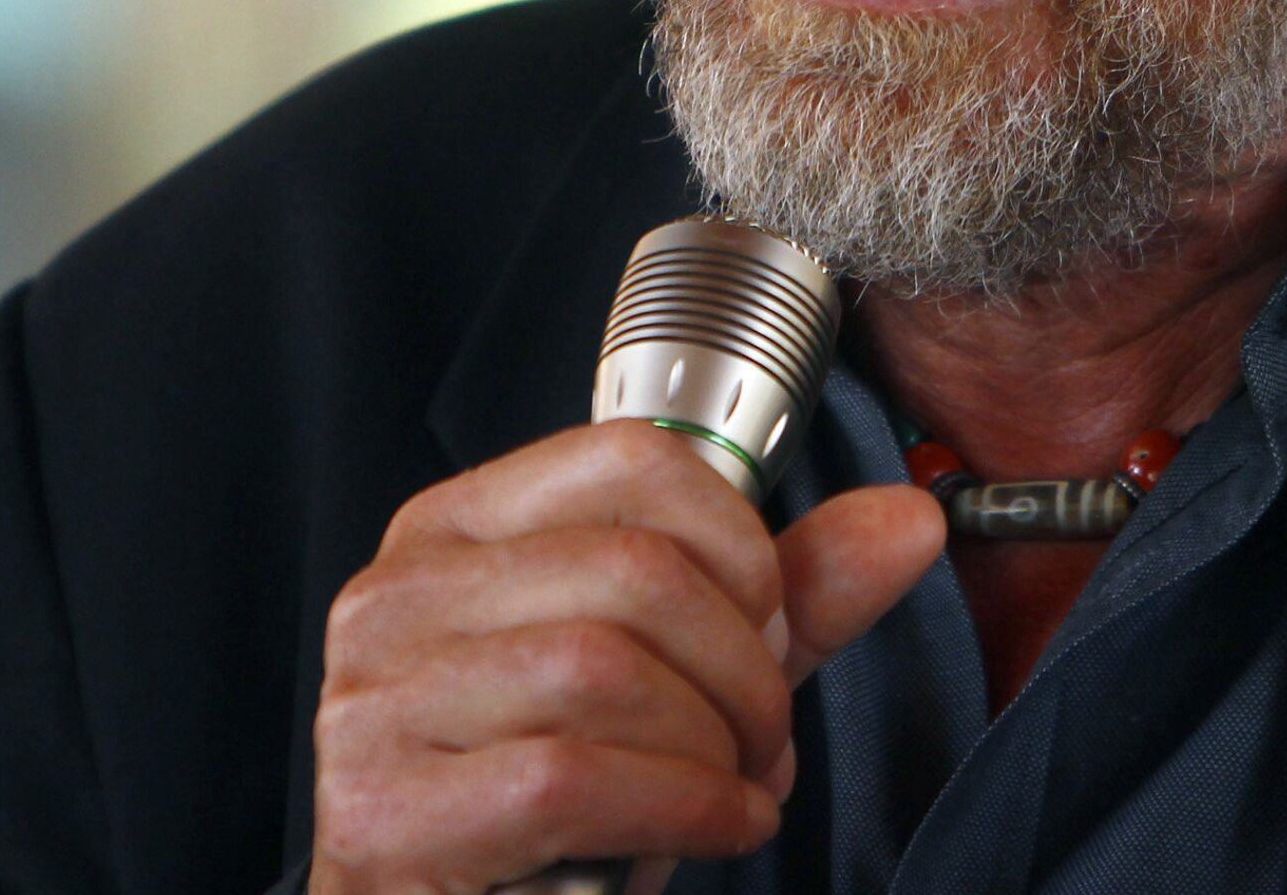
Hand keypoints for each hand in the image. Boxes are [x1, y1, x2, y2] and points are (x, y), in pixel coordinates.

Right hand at [308, 418, 944, 894]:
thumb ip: (784, 595)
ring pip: (603, 668)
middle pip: (632, 568)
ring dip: (714, 745)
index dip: (740, 542)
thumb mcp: (677, 673)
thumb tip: (910, 518)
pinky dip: (685, 807)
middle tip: (764, 732)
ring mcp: (377, 703)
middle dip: (744, 665)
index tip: (769, 623)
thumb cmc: (550, 806)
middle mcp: (398, 594)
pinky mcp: (386, 814)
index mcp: (456, 529)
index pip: (631, 459)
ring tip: (734, 785)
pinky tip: (716, 828)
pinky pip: (572, 779)